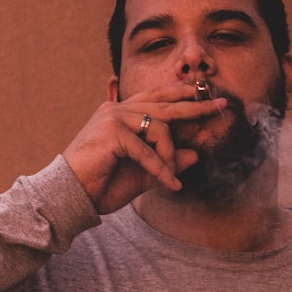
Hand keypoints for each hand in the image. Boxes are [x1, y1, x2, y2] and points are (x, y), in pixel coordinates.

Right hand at [63, 85, 226, 213]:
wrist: (70, 196)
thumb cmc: (101, 184)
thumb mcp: (143, 174)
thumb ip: (167, 163)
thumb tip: (196, 155)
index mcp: (120, 112)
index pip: (157, 97)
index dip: (182, 95)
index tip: (206, 96)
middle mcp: (117, 109)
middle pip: (165, 104)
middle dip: (196, 106)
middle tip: (220, 106)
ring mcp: (113, 117)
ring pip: (160, 128)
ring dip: (170, 157)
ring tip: (170, 178)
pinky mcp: (111, 132)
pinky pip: (149, 150)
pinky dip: (161, 170)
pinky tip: (170, 185)